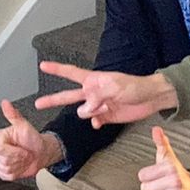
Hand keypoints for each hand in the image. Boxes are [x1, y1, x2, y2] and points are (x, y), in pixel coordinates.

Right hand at [0, 100, 59, 180]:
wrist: (39, 153)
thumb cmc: (32, 139)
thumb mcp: (25, 125)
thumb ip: (13, 115)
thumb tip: (5, 103)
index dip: (13, 151)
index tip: (22, 149)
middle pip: (1, 159)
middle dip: (16, 158)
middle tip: (24, 153)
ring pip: (3, 168)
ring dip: (17, 165)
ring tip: (22, 159)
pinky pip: (3, 175)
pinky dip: (14, 173)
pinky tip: (18, 165)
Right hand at [35, 62, 178, 128]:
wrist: (151, 99)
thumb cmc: (135, 86)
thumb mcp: (116, 87)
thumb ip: (97, 96)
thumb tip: (84, 109)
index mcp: (93, 80)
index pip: (71, 73)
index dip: (56, 69)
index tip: (43, 65)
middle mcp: (93, 93)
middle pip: (68, 96)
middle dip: (53, 99)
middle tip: (38, 103)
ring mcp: (99, 105)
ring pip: (82, 112)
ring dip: (88, 113)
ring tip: (102, 108)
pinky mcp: (106, 117)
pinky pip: (93, 122)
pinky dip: (95, 123)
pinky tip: (101, 121)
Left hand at [139, 127, 189, 189]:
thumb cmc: (176, 173)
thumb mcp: (168, 157)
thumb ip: (160, 142)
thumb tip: (156, 129)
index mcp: (169, 168)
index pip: (142, 176)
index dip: (148, 176)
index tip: (158, 176)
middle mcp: (173, 181)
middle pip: (144, 189)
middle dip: (151, 188)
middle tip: (162, 185)